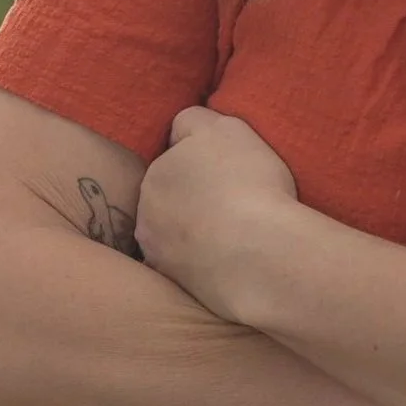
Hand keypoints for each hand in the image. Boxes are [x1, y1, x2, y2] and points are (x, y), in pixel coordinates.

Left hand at [134, 107, 301, 324]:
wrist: (260, 253)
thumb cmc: (249, 184)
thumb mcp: (227, 129)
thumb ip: (196, 121)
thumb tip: (180, 130)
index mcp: (158, 170)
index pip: (174, 157)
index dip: (201, 163)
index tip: (227, 174)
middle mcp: (146, 209)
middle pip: (167, 197)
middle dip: (190, 199)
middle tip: (229, 206)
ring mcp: (156, 250)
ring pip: (171, 234)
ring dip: (190, 233)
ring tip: (230, 238)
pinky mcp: (172, 283)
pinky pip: (183, 268)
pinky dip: (198, 265)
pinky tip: (224, 264)